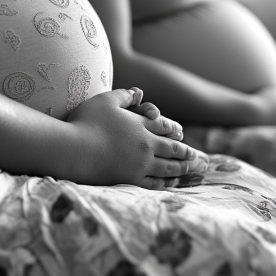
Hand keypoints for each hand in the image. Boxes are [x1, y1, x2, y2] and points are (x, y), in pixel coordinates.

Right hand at [66, 89, 207, 188]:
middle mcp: (146, 145)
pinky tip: (170, 183)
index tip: (184, 134)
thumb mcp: (106, 100)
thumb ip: (124, 94)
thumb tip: (138, 91)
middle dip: (188, 154)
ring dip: (183, 169)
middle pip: (173, 149)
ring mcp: (140, 164)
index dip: (176, 131)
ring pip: (168, 167)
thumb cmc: (87, 121)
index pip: (166, 127)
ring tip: (192, 170)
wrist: (75, 149)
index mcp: (142, 125)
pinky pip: (154, 183)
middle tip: (201, 159)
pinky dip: (165, 183)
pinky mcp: (130, 178)